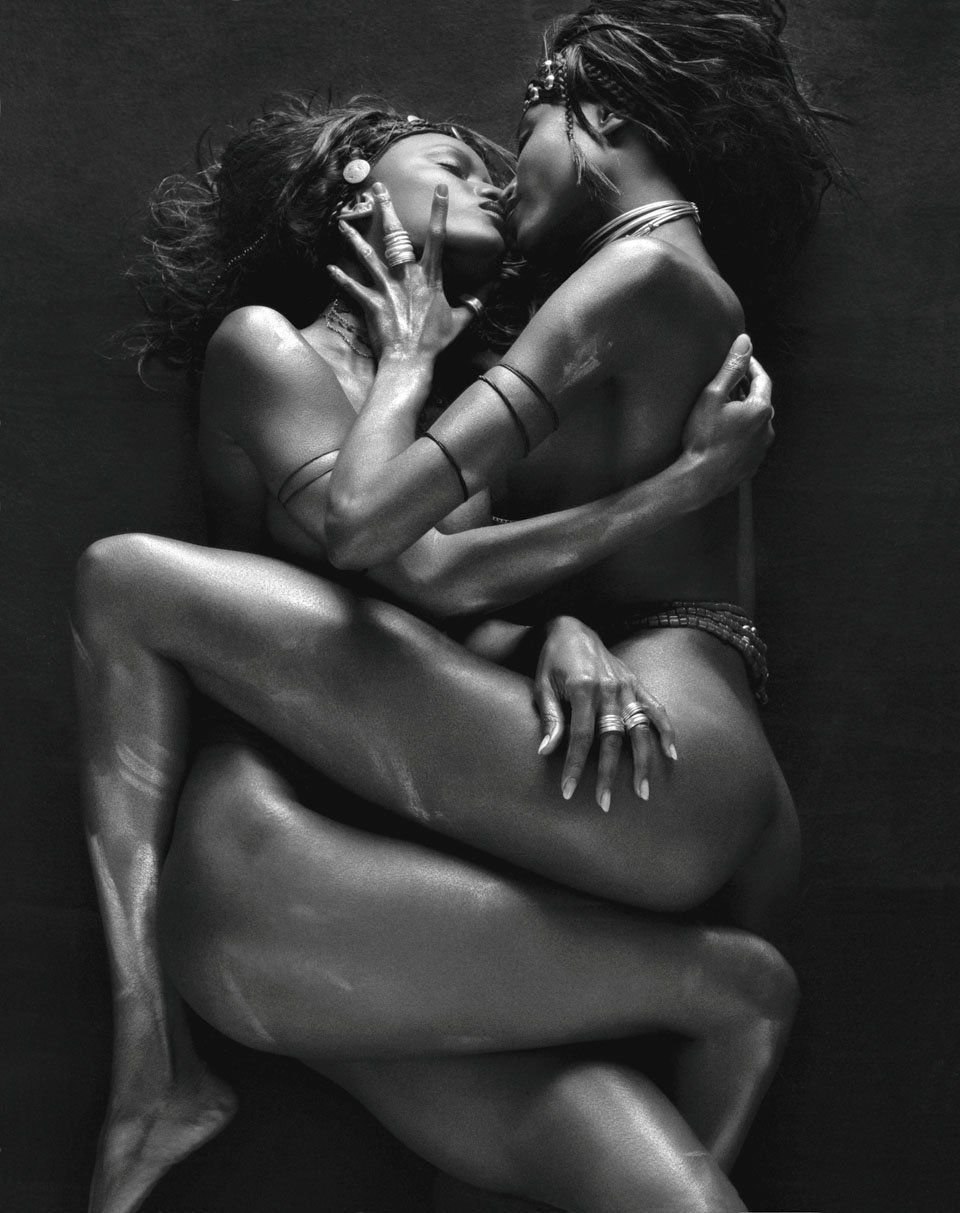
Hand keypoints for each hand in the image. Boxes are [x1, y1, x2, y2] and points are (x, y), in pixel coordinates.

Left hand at [328, 184, 474, 360]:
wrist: (411, 361)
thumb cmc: (436, 343)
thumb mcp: (461, 321)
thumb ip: (475, 302)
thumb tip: (494, 288)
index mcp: (430, 277)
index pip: (437, 237)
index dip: (439, 211)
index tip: (440, 188)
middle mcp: (406, 276)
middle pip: (395, 236)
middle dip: (386, 210)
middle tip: (377, 189)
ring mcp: (387, 288)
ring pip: (367, 256)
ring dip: (353, 238)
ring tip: (341, 223)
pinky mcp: (371, 303)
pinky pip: (352, 287)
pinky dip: (340, 278)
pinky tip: (329, 268)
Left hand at [534, 616, 676, 811]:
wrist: (572, 628)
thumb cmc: (552, 660)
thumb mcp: (542, 686)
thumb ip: (550, 718)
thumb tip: (546, 751)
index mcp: (583, 688)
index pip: (581, 737)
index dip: (575, 766)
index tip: (568, 791)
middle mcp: (609, 688)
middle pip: (612, 739)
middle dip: (608, 774)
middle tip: (605, 803)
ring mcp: (627, 686)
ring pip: (639, 729)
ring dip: (643, 762)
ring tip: (643, 790)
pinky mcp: (637, 683)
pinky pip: (656, 708)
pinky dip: (666, 730)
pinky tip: (671, 754)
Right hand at [681, 335, 774, 504]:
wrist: (698, 481)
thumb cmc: (703, 438)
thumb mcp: (713, 396)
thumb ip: (731, 367)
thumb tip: (746, 341)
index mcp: (761, 409)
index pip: (762, 379)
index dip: (751, 366)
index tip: (740, 359)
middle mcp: (767, 429)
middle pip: (759, 402)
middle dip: (745, 391)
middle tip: (728, 384)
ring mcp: (761, 450)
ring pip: (755, 424)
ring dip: (743, 414)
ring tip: (722, 411)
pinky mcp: (752, 465)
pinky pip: (749, 442)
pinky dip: (739, 434)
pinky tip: (722, 435)